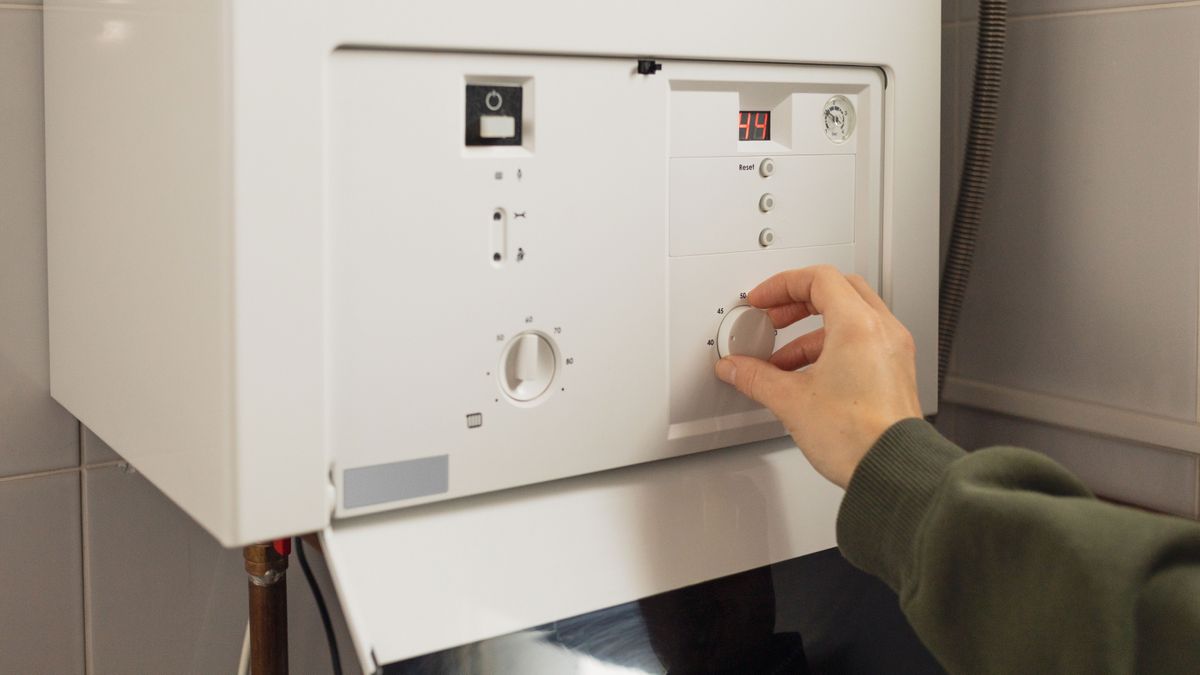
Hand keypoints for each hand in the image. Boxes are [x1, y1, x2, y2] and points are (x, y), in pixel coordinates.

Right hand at [714, 266, 921, 488]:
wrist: (893, 471)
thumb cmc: (859, 437)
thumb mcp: (792, 401)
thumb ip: (756, 377)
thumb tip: (736, 368)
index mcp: (857, 326)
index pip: (818, 278)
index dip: (782, 284)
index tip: (762, 300)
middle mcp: (882, 331)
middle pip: (838, 290)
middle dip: (799, 301)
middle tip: (774, 317)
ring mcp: (893, 351)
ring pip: (851, 318)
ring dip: (812, 331)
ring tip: (783, 360)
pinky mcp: (895, 372)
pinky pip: (862, 342)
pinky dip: (832, 348)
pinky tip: (807, 377)